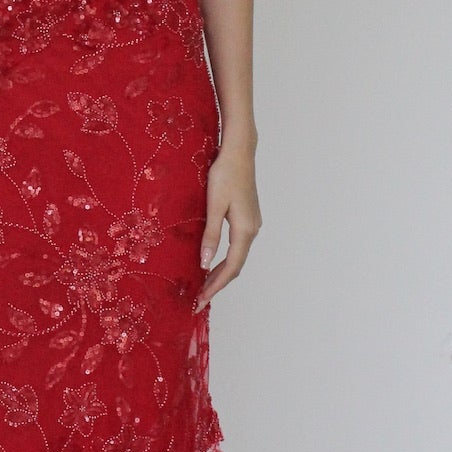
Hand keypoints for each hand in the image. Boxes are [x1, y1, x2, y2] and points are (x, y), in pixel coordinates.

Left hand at [194, 140, 259, 310]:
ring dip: (222, 272)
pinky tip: (213, 262)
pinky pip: (237, 246)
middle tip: (199, 299)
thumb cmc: (224, 174)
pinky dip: (225, 259)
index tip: (201, 300)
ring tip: (204, 285)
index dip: (216, 286)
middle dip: (218, 283)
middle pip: (236, 265)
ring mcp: (252, 223)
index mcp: (245, 230)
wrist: (239, 151)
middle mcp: (253, 230)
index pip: (231, 267)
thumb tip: (204, 264)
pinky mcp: (248, 217)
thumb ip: (210, 236)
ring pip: (237, 256)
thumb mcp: (213, 206)